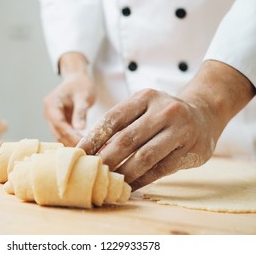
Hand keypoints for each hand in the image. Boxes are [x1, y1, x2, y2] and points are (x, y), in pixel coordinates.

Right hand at [44, 52, 95, 145]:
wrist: (77, 79)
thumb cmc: (81, 85)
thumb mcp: (83, 97)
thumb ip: (80, 112)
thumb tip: (79, 128)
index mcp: (52, 104)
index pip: (59, 123)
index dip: (69, 134)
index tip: (81, 142)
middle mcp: (49, 112)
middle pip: (57, 131)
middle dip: (69, 140)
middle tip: (84, 149)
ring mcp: (52, 118)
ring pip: (59, 134)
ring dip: (70, 142)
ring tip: (83, 149)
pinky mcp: (58, 122)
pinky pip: (63, 133)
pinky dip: (70, 138)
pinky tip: (81, 144)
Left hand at [78, 60, 254, 190]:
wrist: (204, 113)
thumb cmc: (164, 113)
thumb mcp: (144, 107)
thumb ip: (122, 124)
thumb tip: (92, 149)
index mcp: (146, 97)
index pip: (113, 118)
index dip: (93, 137)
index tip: (79, 153)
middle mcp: (164, 111)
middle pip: (126, 139)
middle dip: (105, 159)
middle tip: (92, 172)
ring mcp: (180, 130)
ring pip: (144, 157)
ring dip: (123, 172)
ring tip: (108, 182)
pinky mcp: (191, 150)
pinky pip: (160, 169)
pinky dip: (142, 180)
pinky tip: (129, 186)